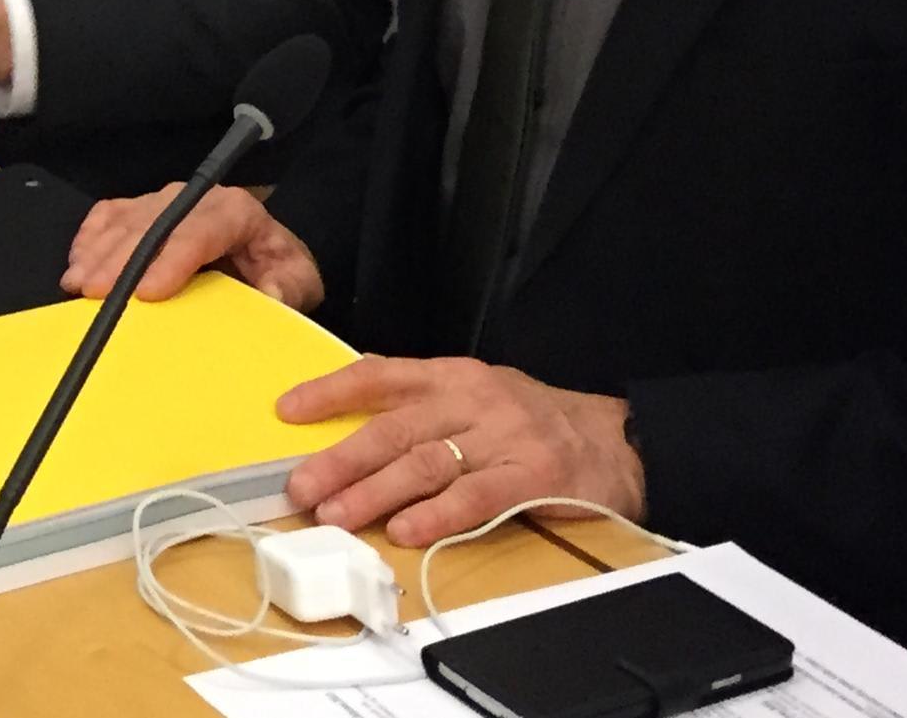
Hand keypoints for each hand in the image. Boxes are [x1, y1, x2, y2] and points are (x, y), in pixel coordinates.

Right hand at [60, 184, 325, 310]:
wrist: (265, 254)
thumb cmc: (275, 268)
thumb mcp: (298, 281)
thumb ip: (288, 287)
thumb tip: (268, 293)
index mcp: (235, 211)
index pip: (198, 231)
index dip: (170, 260)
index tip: (147, 291)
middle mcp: (196, 198)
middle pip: (152, 224)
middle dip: (120, 259)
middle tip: (94, 292)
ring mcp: (164, 199)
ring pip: (125, 219)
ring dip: (97, 252)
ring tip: (77, 284)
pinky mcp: (142, 207)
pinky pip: (109, 214)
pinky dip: (89, 238)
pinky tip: (76, 264)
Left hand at [281, 356, 644, 547]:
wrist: (619, 441)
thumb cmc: (533, 420)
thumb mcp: (476, 394)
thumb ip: (421, 405)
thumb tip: (347, 424)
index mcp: (453, 375)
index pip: (380, 374)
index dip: (331, 392)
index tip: (287, 411)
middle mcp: (473, 401)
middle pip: (395, 429)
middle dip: (341, 460)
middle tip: (301, 488)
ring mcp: (505, 438)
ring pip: (427, 464)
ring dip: (376, 493)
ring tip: (338, 515)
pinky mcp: (534, 478)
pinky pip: (478, 497)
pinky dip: (439, 515)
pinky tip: (407, 530)